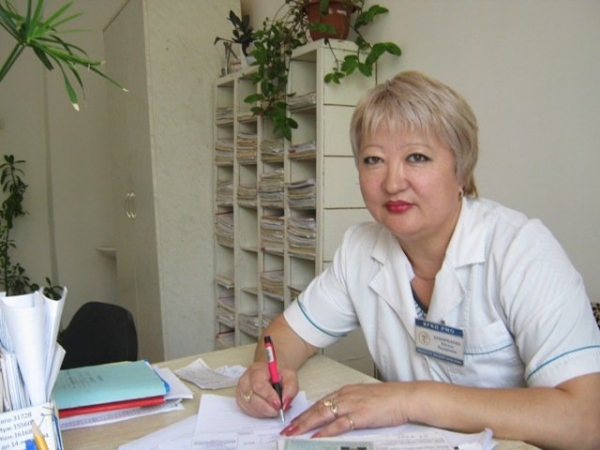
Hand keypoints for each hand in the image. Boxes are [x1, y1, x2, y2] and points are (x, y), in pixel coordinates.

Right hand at [236, 361, 298, 417]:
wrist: (270, 374)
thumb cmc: (278, 375)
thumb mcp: (289, 376)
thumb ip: (290, 388)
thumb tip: (285, 403)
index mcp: (256, 370)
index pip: (259, 386)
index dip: (269, 397)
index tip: (279, 405)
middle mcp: (245, 380)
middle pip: (253, 399)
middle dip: (268, 408)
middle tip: (278, 410)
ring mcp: (240, 391)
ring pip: (251, 407)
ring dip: (265, 412)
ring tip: (274, 407)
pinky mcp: (240, 401)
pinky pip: (249, 412)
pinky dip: (260, 413)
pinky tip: (266, 408)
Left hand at [281, 382, 410, 436]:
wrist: (405, 397)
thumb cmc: (389, 400)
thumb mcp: (364, 399)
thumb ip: (350, 405)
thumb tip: (337, 417)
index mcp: (345, 391)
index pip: (320, 403)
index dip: (305, 413)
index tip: (294, 421)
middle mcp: (345, 396)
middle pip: (317, 408)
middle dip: (300, 419)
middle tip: (287, 428)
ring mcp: (352, 405)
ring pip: (323, 414)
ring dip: (307, 424)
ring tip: (294, 433)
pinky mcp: (360, 415)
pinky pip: (339, 424)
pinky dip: (326, 431)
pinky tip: (316, 436)